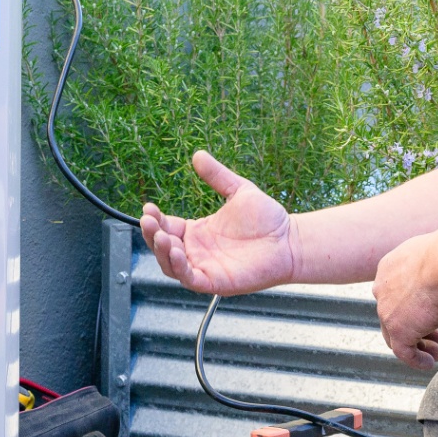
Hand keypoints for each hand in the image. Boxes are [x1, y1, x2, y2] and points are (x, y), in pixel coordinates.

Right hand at [140, 151, 296, 294]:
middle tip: (148, 219)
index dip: (155, 219)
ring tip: (159, 235)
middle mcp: (198, 250)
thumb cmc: (268, 219)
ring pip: (171, 265)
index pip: (166, 227)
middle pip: (163, 247)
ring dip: (161, 251)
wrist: (290, 239)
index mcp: (198, 232)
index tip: (149, 207)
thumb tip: (198, 155)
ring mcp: (205, 267)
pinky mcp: (215, 281)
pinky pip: (189, 278)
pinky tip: (176, 251)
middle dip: (151, 234)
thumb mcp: (238, 190)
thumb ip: (217, 175)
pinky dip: (179, 268)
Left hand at [372, 234, 437, 369]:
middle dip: (415, 327)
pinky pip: (404, 352)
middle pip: (392, 315)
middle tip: (436, 335)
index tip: (429, 313)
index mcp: (390, 267)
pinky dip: (417, 359)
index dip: (411, 306)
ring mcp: (387, 310)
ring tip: (437, 352)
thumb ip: (437, 266)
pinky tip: (431, 362)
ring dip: (418, 345)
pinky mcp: (398, 330)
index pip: (393, 292)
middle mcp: (383, 288)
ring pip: (396, 336)